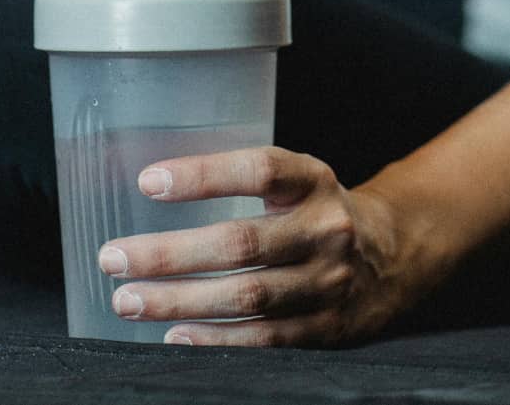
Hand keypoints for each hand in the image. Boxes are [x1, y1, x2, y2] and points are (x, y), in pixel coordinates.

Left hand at [97, 147, 450, 346]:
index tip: (148, 182)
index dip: (203, 176)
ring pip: (248, 296)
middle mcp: (326, 229)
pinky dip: (216, 339)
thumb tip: (146, 190)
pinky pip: (264, 337)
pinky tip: (175, 334)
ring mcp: (329, 281)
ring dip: (180, 301)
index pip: (259, 170)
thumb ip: (238, 183)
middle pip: (242, 243)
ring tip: (128, 300)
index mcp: (312, 181)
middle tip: (113, 258)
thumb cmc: (316, 213)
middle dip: (169, 254)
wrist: (396, 255)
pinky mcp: (327, 327)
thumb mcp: (293, 181)